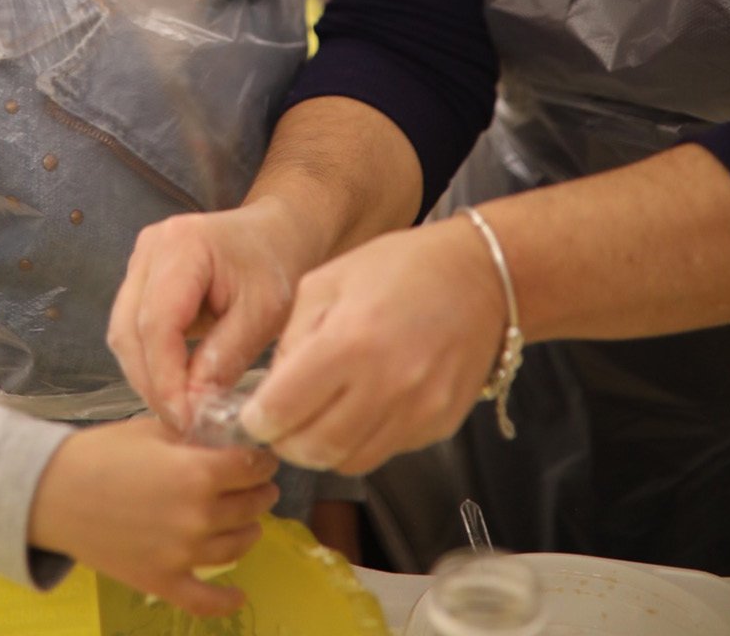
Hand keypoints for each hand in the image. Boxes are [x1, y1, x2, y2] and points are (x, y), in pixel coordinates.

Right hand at [27, 416, 279, 615]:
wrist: (53, 492)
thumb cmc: (100, 453)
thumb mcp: (151, 431)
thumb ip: (190, 439)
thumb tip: (218, 444)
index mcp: (198, 473)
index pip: (250, 468)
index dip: (262, 462)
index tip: (262, 459)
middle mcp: (199, 516)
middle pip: (249, 506)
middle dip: (260, 492)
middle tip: (259, 486)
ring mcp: (182, 554)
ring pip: (236, 547)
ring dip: (250, 532)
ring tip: (250, 522)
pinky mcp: (162, 581)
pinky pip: (204, 601)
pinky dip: (227, 601)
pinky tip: (240, 595)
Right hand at [108, 198, 303, 430]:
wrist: (275, 234)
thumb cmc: (275, 265)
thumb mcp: (263, 313)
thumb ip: (225, 357)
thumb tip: (192, 406)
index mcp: (182, 245)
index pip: (158, 322)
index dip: (165, 376)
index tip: (184, 417)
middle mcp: (150, 248)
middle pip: (130, 329)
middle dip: (152, 382)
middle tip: (181, 422)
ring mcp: (140, 260)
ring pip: (123, 331)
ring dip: (146, 375)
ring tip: (179, 409)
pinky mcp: (141, 276)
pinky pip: (131, 327)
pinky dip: (148, 360)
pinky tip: (173, 384)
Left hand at [239, 220, 506, 472]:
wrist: (478, 277)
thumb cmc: (397, 268)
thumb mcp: (326, 282)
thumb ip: (293, 336)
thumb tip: (272, 388)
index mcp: (350, 341)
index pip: (285, 408)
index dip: (258, 421)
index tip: (250, 417)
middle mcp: (387, 384)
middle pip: (315, 448)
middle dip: (285, 443)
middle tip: (276, 427)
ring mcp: (418, 410)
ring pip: (349, 461)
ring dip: (320, 450)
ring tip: (311, 422)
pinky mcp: (439, 425)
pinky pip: (385, 451)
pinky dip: (359, 442)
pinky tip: (355, 412)